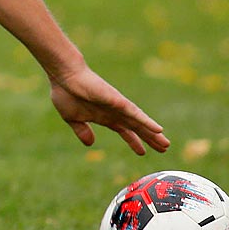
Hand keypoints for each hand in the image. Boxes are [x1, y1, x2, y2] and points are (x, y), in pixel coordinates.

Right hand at [50, 67, 169, 155]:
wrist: (63, 76)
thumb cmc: (65, 92)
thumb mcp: (72, 118)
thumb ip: (82, 130)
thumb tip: (90, 143)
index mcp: (104, 116)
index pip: (124, 131)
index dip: (134, 141)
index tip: (142, 152)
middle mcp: (114, 112)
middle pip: (136, 127)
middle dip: (149, 138)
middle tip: (164, 148)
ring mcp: (118, 106)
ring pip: (139, 122)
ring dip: (152, 132)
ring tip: (165, 142)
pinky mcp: (118, 101)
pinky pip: (135, 113)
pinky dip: (146, 122)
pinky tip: (157, 129)